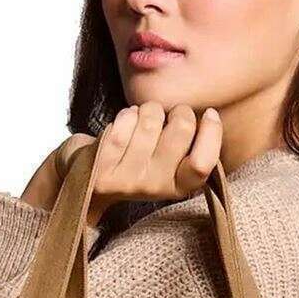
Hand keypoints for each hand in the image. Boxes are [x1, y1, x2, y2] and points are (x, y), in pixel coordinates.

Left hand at [19, 102, 222, 223]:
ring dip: (146, 110)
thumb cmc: (135, 161)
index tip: (209, 115)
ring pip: (151, 117)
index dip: (211, 133)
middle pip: (181, 128)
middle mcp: (154, 187)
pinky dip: (125, 114)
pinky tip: (122, 128)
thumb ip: (190, 144)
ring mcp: (127, 178)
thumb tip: (211, 116)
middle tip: (165, 118)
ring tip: (139, 125)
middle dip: (176, 110)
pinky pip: (126, 118)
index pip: (203, 164)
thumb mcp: (168, 161)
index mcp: (177, 187)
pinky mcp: (103, 165)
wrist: (86, 180)